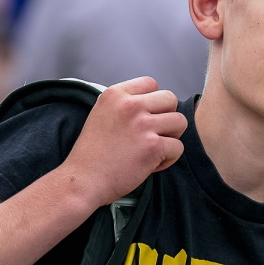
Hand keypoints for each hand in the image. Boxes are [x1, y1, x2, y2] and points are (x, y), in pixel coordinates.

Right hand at [63, 78, 185, 208]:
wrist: (83, 181)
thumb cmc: (91, 155)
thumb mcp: (100, 115)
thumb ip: (123, 105)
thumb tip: (151, 104)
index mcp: (115, 94)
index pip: (151, 83)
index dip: (153, 103)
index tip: (143, 119)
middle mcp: (130, 105)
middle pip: (170, 99)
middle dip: (166, 118)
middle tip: (152, 135)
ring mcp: (142, 125)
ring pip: (180, 121)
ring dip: (171, 137)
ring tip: (153, 149)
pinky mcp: (153, 146)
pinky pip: (178, 147)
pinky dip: (168, 159)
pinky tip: (151, 165)